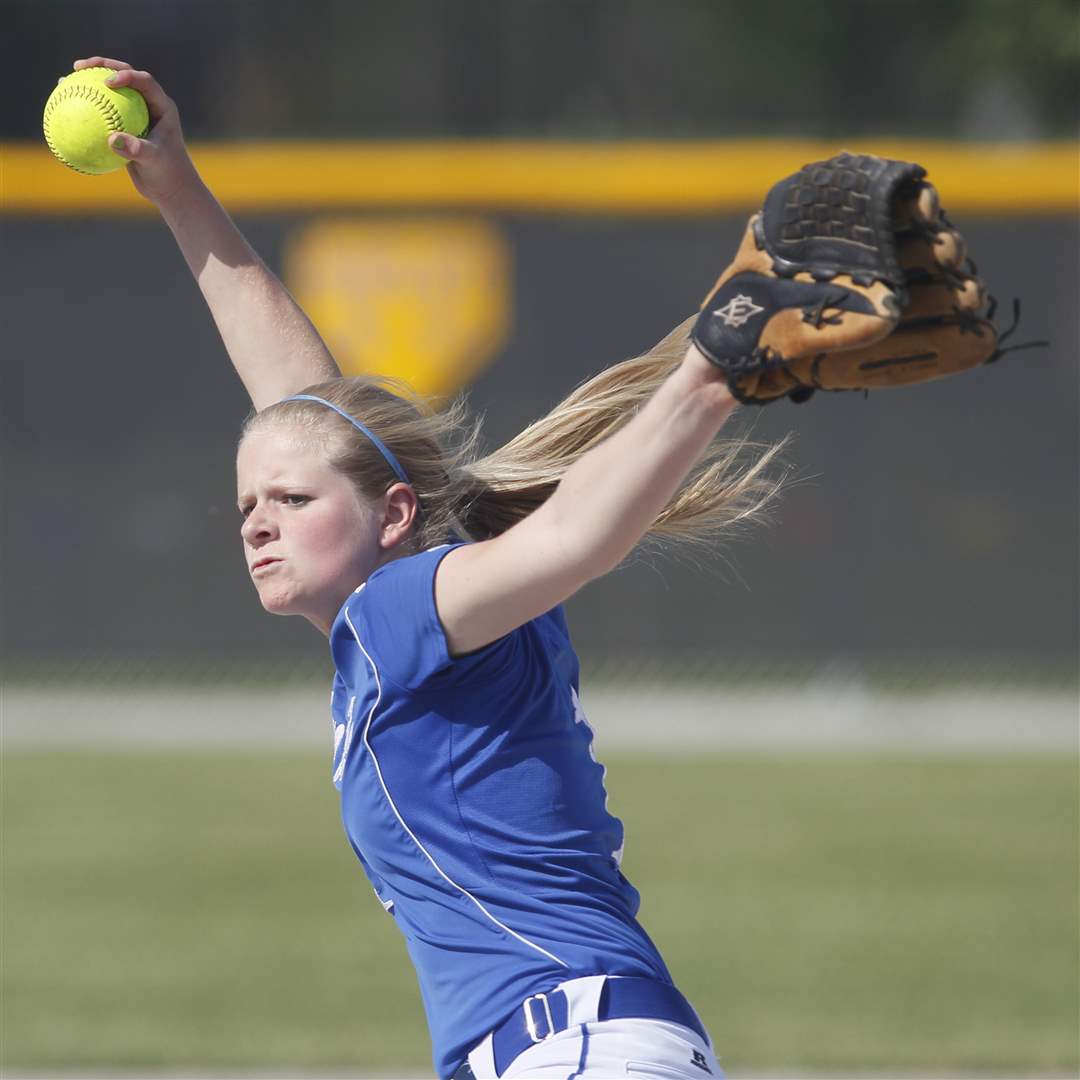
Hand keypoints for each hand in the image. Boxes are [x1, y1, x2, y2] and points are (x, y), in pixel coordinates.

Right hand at [71, 57, 202, 207]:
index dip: (126, 75)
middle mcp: (149, 105)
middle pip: (123, 75)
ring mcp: (135, 114)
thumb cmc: (168, 175)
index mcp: (162, 106)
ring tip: (64, 80)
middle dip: (101, 66)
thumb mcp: (154, 162)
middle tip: (78, 67)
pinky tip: (61, 110)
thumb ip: (136, 149)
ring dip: (88, 83)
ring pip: (109, 93)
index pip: (144, 81)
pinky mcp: (123, 126)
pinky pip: (101, 113)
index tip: (107, 82)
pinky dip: (84, 110)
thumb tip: (111, 139)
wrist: (170, 189)